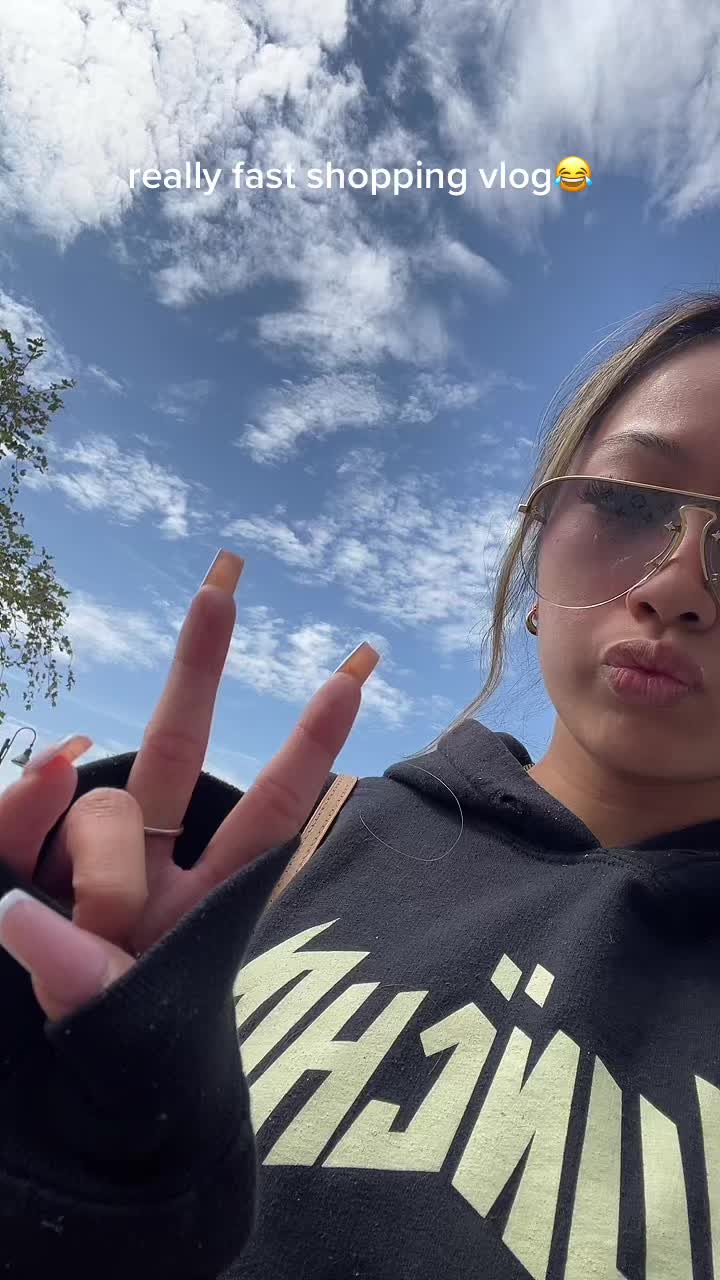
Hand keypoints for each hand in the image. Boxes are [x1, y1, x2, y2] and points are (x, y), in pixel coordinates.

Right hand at [0, 551, 379, 1021]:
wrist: (44, 1086)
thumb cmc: (106, 1054)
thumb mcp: (106, 1025)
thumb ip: (77, 970)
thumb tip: (23, 904)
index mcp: (205, 903)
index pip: (269, 812)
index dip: (311, 744)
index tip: (357, 668)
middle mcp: (153, 862)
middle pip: (179, 744)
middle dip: (200, 661)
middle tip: (228, 571)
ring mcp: (84, 852)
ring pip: (99, 806)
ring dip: (91, 877)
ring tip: (72, 938)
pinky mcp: (20, 849)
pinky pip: (18, 811)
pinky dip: (18, 811)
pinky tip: (30, 807)